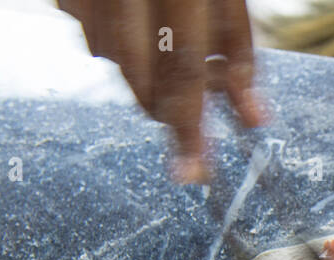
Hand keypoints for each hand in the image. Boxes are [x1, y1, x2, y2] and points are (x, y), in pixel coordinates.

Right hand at [58, 0, 266, 183]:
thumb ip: (241, 49)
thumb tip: (252, 118)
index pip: (183, 68)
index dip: (188, 125)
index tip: (191, 169)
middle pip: (137, 71)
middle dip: (162, 105)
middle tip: (180, 114)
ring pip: (104, 51)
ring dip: (136, 66)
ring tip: (161, 37)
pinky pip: (82, 22)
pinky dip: (109, 32)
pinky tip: (131, 10)